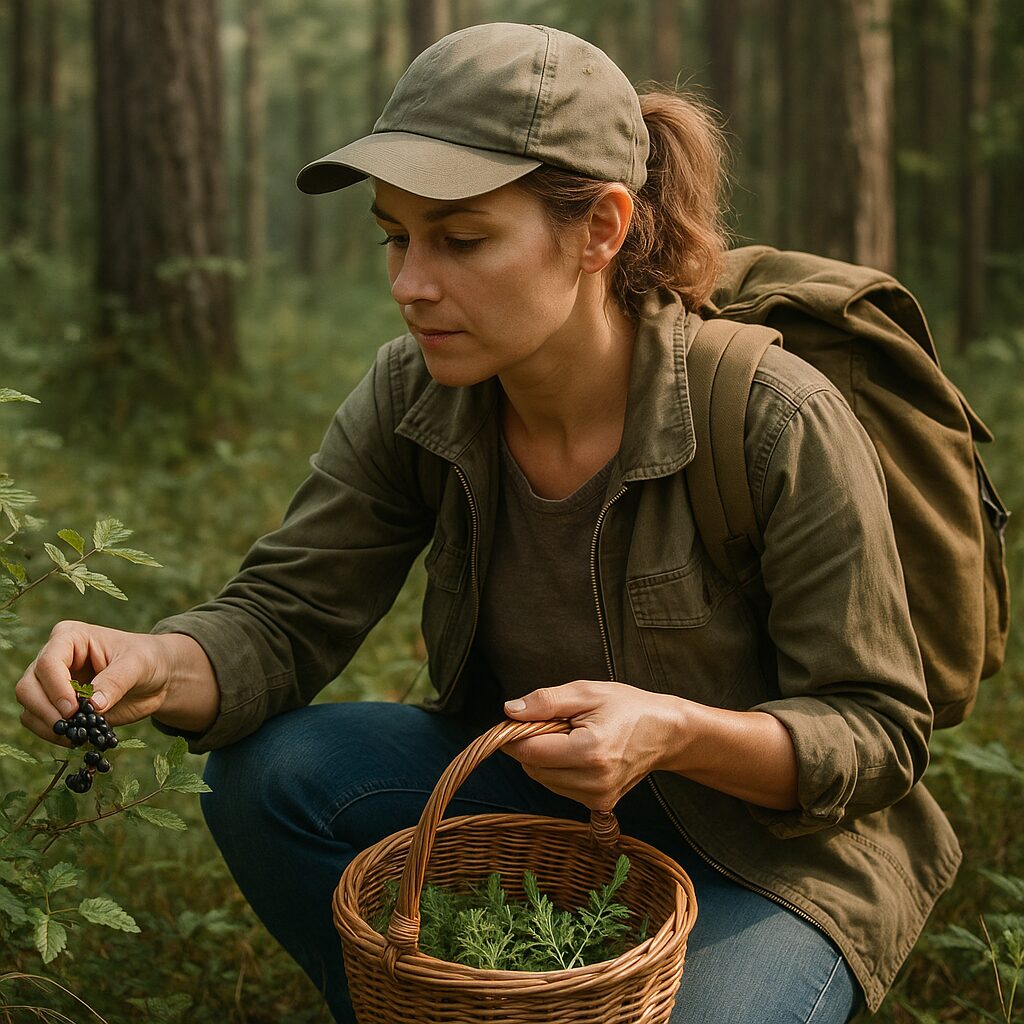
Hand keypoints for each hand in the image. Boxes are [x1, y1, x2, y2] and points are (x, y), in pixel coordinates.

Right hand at [15, 620, 172, 746]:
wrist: (156, 678)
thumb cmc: (146, 660)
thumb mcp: (137, 665)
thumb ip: (115, 682)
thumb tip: (94, 706)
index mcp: (70, 638)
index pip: (48, 662)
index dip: (56, 688)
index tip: (73, 709)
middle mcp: (53, 658)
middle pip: (28, 686)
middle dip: (45, 710)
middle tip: (70, 726)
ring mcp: (51, 683)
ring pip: (29, 707)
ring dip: (48, 726)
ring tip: (77, 735)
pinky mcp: (56, 705)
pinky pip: (39, 722)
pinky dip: (52, 734)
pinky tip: (76, 738)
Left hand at [500, 680, 680, 811]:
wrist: (664, 733)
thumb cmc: (627, 708)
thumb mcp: (586, 692)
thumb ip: (545, 702)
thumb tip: (510, 711)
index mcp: (589, 751)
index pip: (528, 751)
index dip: (514, 734)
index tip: (517, 719)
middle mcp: (593, 781)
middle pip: (532, 767)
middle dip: (532, 744)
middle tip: (553, 722)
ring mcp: (597, 797)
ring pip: (543, 779)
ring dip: (545, 757)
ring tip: (571, 736)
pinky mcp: (599, 804)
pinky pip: (559, 787)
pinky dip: (558, 769)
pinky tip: (578, 753)